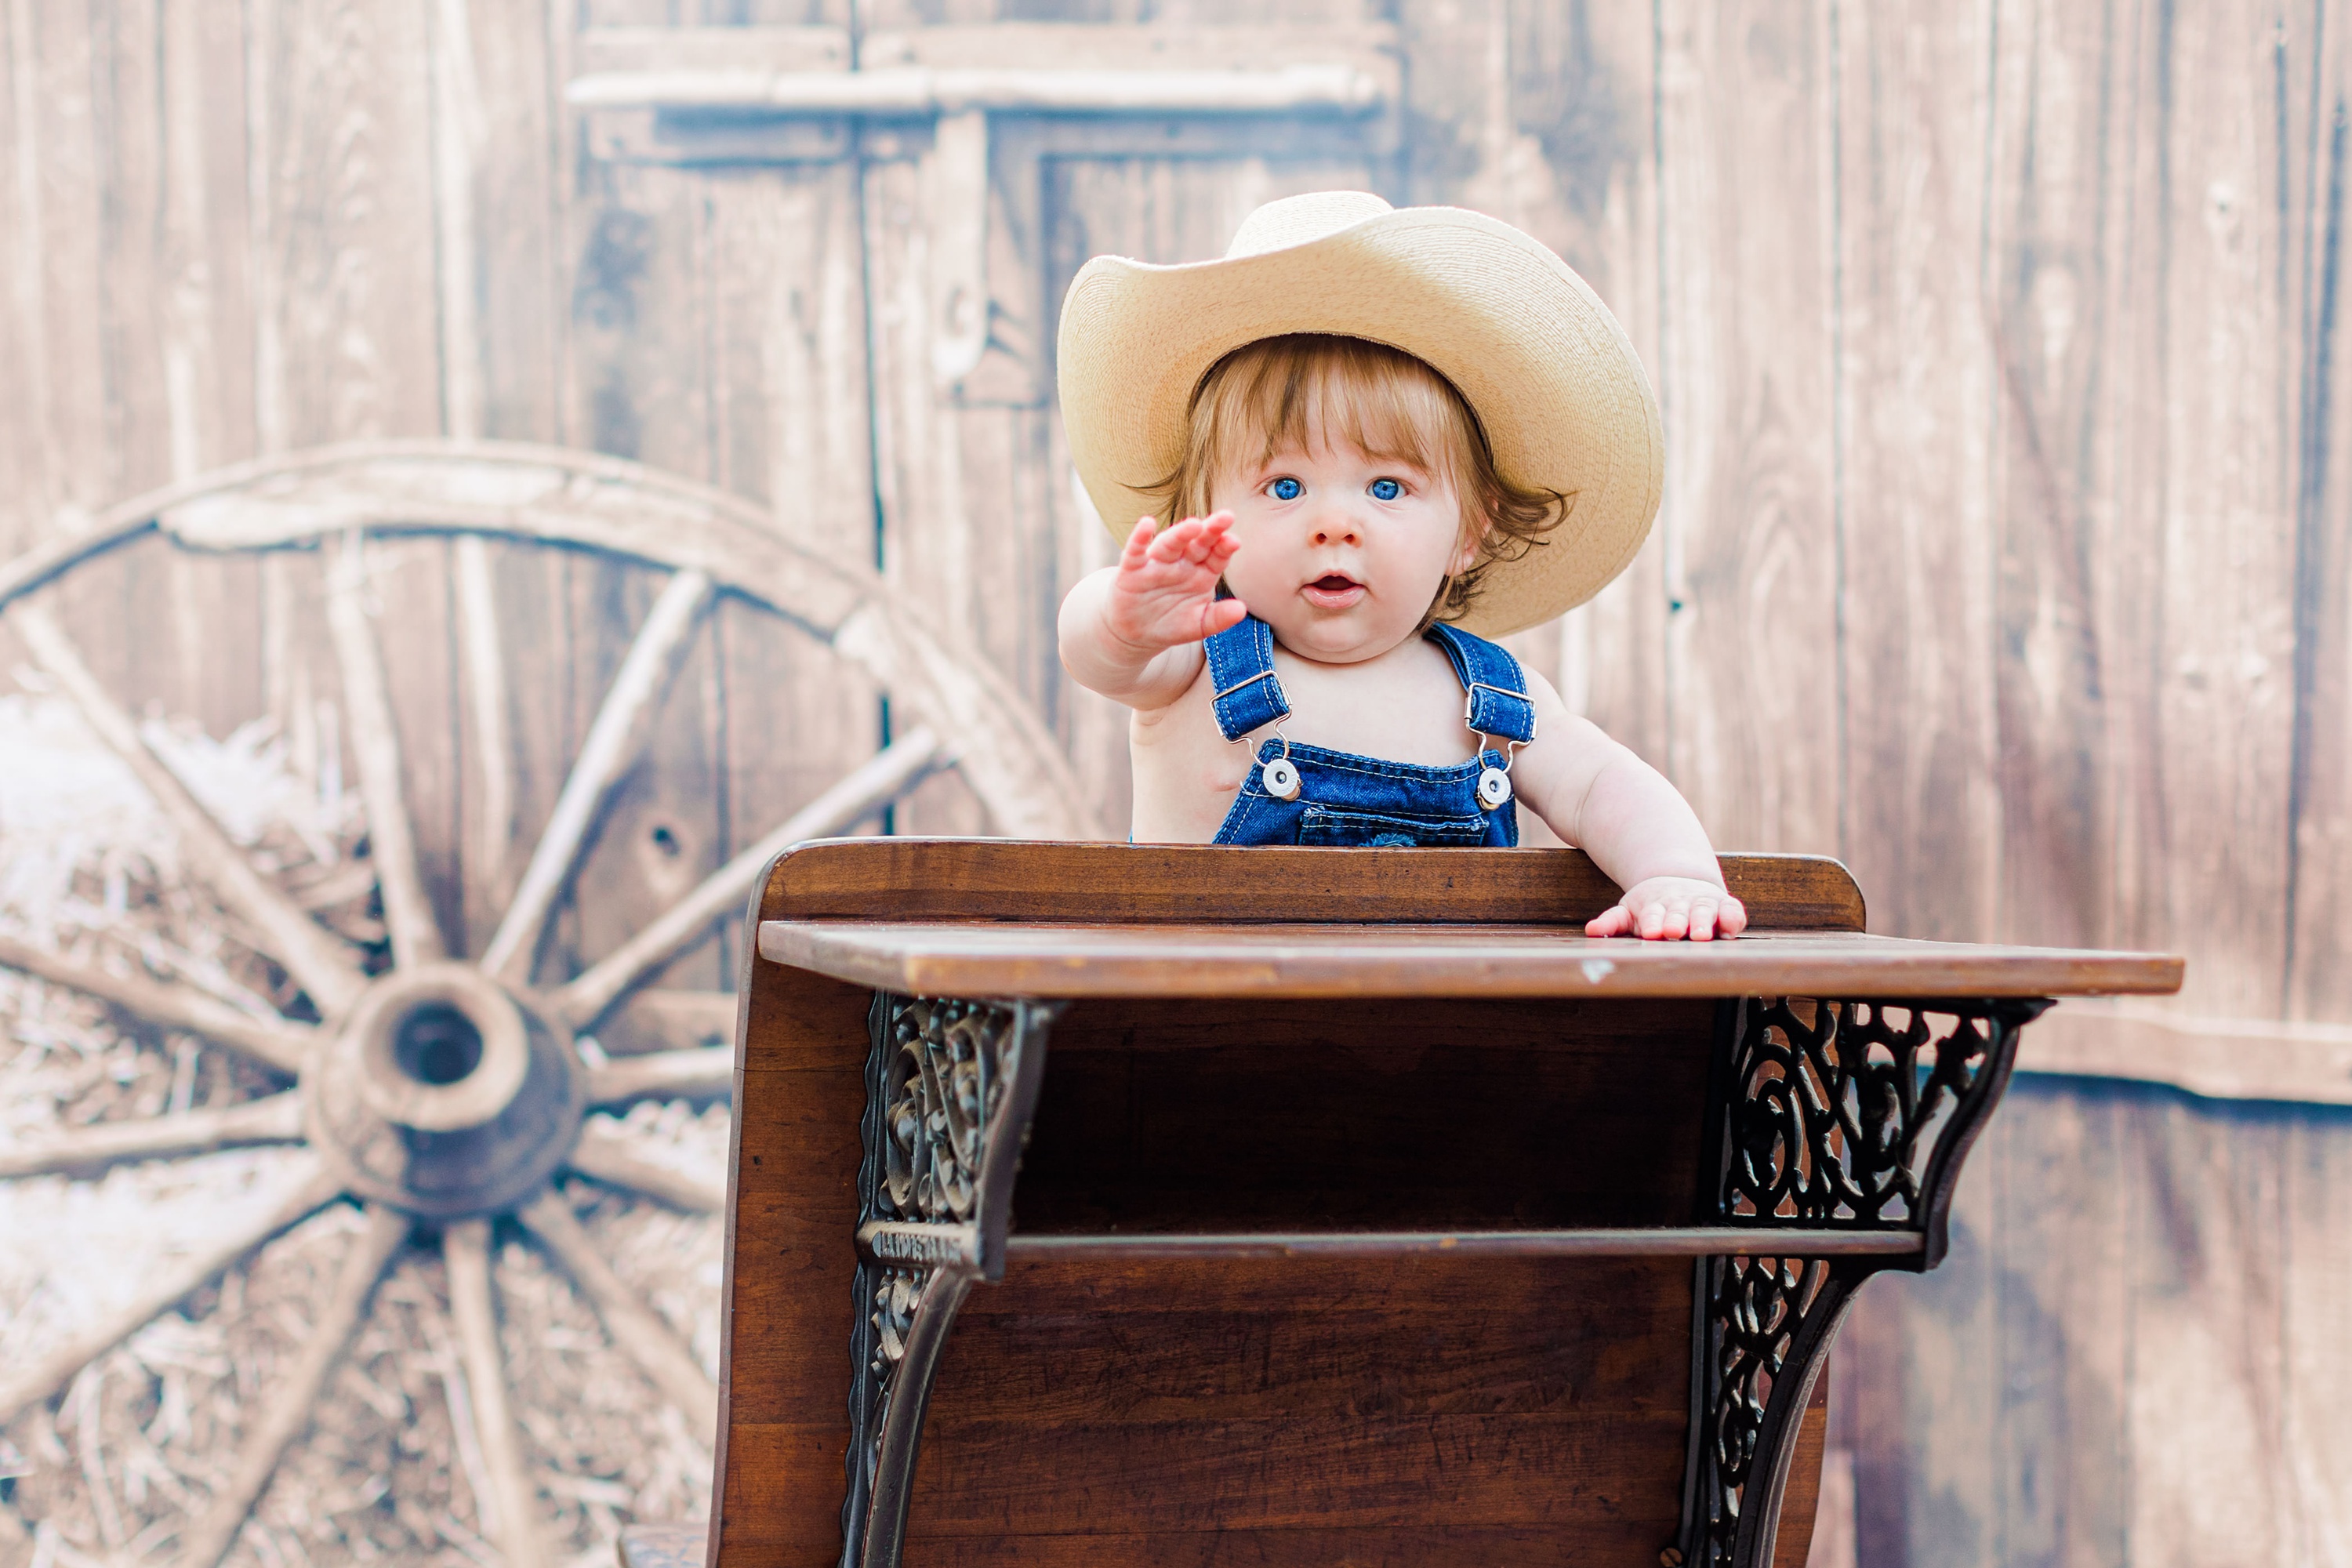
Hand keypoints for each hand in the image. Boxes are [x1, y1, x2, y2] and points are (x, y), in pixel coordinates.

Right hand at [1107, 514, 1246, 652]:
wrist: (1136, 632)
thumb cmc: (1172, 623)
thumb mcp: (1198, 625)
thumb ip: (1219, 618)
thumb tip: (1242, 610)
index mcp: (1202, 572)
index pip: (1216, 555)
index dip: (1224, 547)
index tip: (1234, 542)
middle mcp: (1181, 563)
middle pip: (1198, 543)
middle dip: (1211, 531)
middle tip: (1226, 517)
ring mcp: (1157, 564)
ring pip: (1170, 544)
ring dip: (1181, 534)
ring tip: (1194, 525)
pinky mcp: (1132, 570)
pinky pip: (1135, 552)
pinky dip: (1139, 538)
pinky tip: (1147, 524)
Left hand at [1585, 877, 1747, 940]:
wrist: (1679, 882)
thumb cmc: (1650, 907)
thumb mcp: (1629, 912)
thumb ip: (1612, 922)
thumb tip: (1591, 930)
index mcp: (1654, 906)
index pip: (1652, 915)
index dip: (1652, 922)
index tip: (1650, 932)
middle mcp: (1680, 903)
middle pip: (1678, 913)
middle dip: (1677, 922)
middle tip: (1673, 931)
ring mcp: (1703, 903)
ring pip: (1704, 911)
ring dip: (1703, 922)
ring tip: (1701, 935)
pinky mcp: (1724, 906)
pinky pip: (1732, 911)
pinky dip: (1732, 918)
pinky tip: (1730, 928)